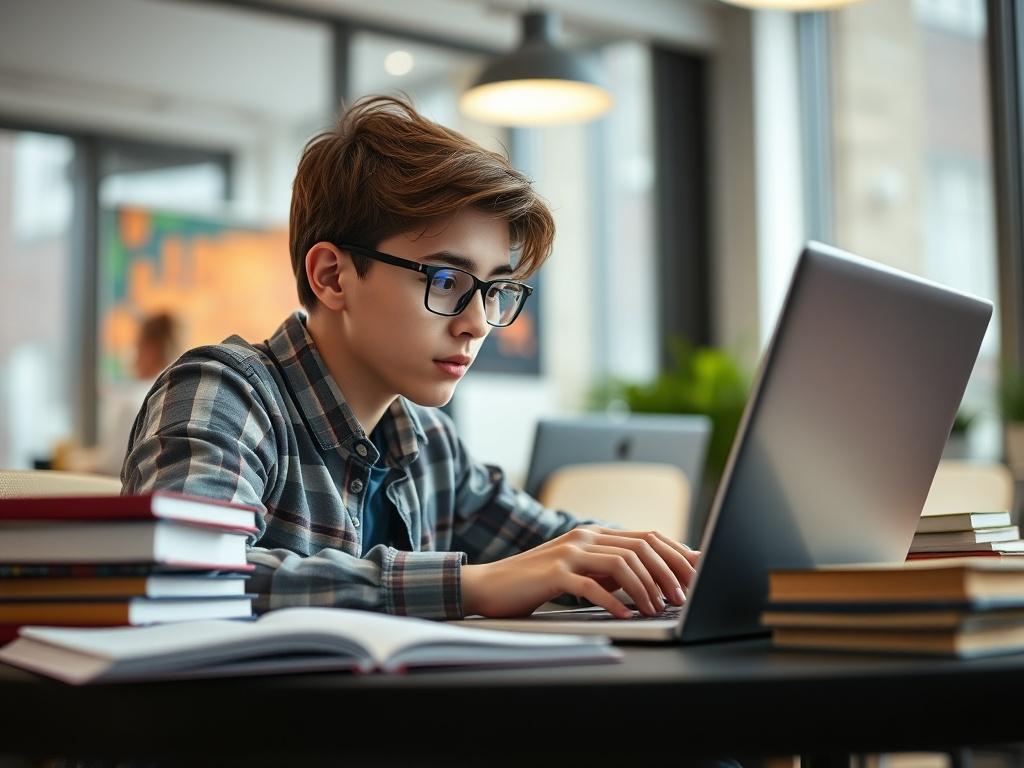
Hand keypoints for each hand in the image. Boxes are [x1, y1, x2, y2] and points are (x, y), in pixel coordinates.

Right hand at [460, 526, 700, 618]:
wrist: (490, 585)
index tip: (697, 575)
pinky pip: (590, 586)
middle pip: (641, 546)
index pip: (648, 536)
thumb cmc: (539, 584)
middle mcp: (585, 536)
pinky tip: (625, 615)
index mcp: (595, 533)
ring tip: (656, 610)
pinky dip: (613, 601)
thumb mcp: (582, 572)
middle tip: (682, 598)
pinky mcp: (553, 573)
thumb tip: (653, 581)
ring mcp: (568, 552)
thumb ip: (611, 571)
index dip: (677, 554)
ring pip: (621, 563)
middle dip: (668, 573)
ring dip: (645, 589)